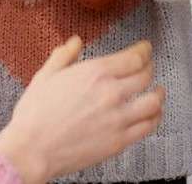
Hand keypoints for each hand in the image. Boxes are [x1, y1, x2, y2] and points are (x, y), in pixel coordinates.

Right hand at [0, 37, 164, 183]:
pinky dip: (155, 117)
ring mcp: (118, 119)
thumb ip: (64, 55)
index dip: (144, 51)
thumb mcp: (45, 76)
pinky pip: (148, 126)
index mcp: (95, 73)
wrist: (32, 149)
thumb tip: (75, 42)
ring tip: (157, 91)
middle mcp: (112, 93)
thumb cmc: (35, 114)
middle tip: (148, 67)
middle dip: (149, 68)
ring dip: (158, 93)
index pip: (134, 58)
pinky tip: (153, 114)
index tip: (146, 48)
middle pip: (146, 76)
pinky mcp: (119, 141)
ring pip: (153, 102)